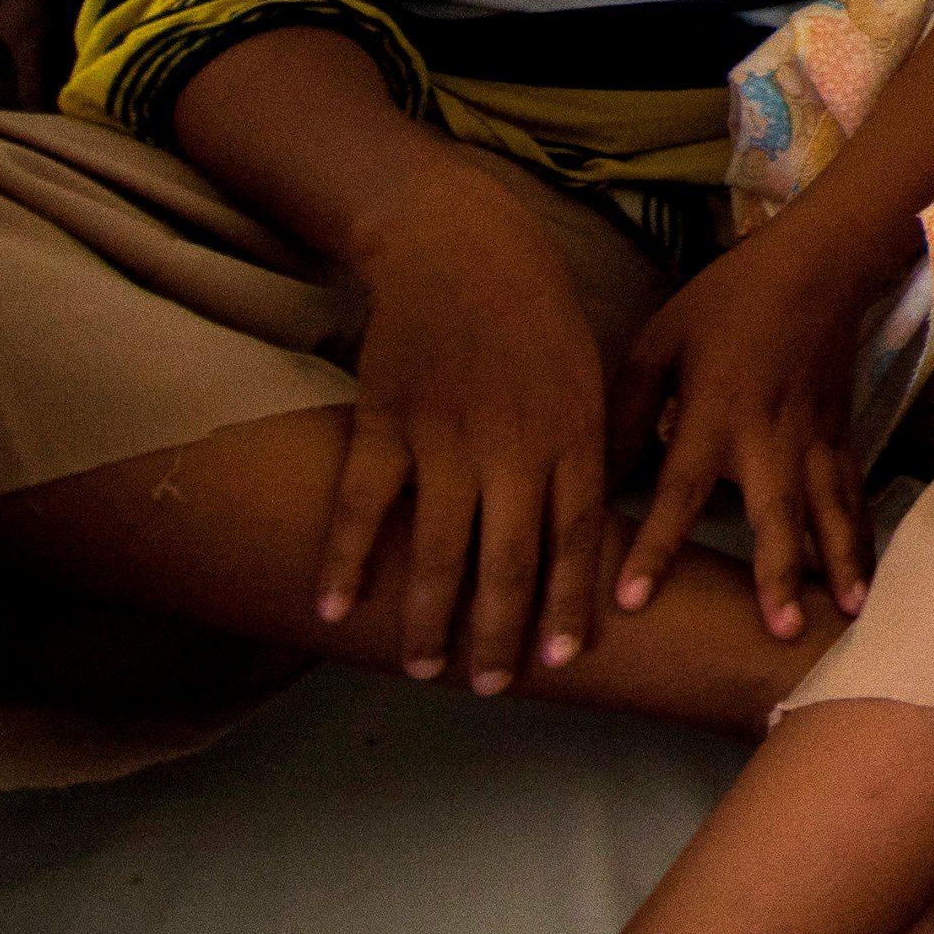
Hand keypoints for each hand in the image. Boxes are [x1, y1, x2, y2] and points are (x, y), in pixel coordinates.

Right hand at [315, 146, 616, 693]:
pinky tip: (334, 608)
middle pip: (508, 557)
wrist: (463, 246)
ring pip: (438, 545)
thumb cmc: (538, 318)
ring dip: (428, 614)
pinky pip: (364, 503)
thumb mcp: (590, 378)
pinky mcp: (387, 419)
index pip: (578, 536)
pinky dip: (346, 558)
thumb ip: (591, 453)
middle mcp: (514, 444)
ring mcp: (447, 434)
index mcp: (574, 434)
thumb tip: (599, 532)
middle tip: (490, 687)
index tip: (560, 659)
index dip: (567, 601)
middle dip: (500, 631)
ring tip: (425, 668)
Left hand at [610, 226, 882, 640]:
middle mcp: (769, 437)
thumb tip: (592, 483)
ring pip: (829, 512)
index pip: (678, 491)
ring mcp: (815, 440)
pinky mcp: (843, 438)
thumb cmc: (727, 303)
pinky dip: (862, 540)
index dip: (654, 547)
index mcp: (713, 413)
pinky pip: (853, 496)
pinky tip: (866, 583)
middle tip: (779, 631)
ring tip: (847, 615)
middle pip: (774, 514)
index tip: (630, 601)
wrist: (819, 266)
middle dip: (778, 573)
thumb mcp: (658, 343)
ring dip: (838, 565)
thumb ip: (626, 412)